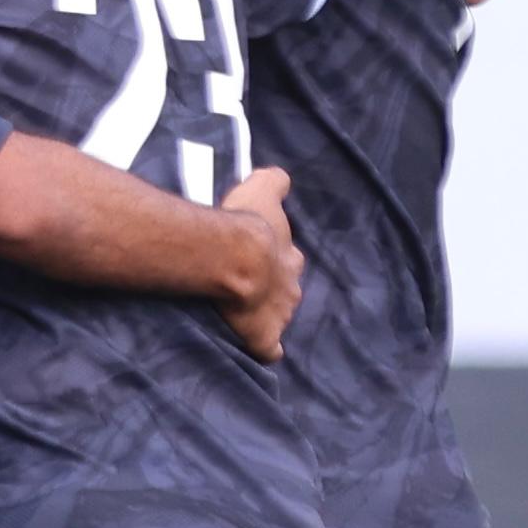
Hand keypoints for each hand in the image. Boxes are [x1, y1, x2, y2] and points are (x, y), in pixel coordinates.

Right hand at [215, 166, 301, 362]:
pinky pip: (269, 350)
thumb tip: (280, 178)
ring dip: (264, 317)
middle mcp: (291, 287)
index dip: (272, 259)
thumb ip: (274, 181)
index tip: (255, 258)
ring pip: (278, 317)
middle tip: (247, 287)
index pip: (286, 260)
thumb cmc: (247, 223)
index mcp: (289, 257)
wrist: (236, 257)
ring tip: (241, 316)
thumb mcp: (262, 189)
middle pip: (286, 290)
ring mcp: (280, 315)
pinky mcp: (265, 338)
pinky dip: (264, 349)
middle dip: (272, 290)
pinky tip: (255, 349)